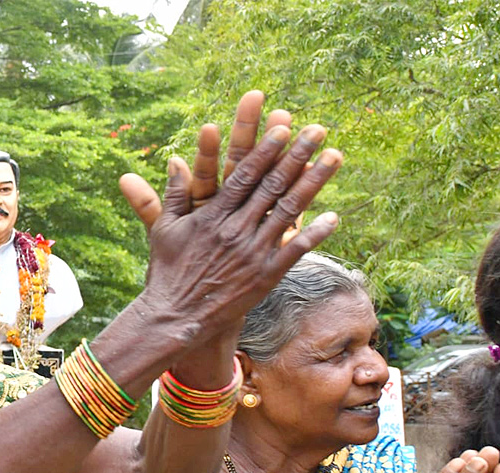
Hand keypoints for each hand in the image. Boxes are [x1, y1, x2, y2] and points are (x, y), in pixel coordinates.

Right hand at [119, 91, 342, 333]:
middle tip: (318, 130)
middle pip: (272, 185)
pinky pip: (295, 250)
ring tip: (335, 157)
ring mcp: (252, 252)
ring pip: (289, 210)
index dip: (266, 150)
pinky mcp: (265, 276)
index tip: (284, 128)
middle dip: (297, 154)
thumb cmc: (167, 272)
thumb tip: (176, 161)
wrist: (175, 317)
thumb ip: (173, 195)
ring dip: (315, 182)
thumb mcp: (164, 230)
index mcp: (212, 215)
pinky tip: (334, 216)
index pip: (244, 176)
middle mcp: (235, 230)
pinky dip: (315, 233)